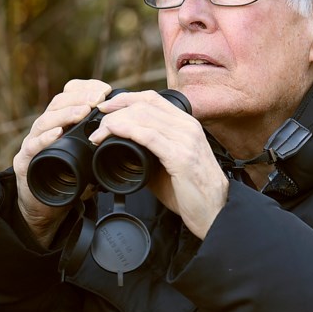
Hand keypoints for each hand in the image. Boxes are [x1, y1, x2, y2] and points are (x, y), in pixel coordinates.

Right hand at [13, 79, 112, 246]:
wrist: (43, 208)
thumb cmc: (66, 181)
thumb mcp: (89, 160)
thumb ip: (102, 146)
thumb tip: (127, 137)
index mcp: (59, 124)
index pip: (70, 96)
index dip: (86, 89)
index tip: (105, 90)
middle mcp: (44, 130)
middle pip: (58, 104)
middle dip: (79, 98)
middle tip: (98, 98)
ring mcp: (32, 144)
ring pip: (44, 121)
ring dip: (65, 114)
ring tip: (82, 112)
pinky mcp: (24, 162)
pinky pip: (33, 147)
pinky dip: (45, 139)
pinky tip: (57, 133)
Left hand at [89, 90, 227, 238]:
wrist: (215, 213)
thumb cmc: (192, 192)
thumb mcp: (168, 165)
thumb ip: (148, 153)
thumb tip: (121, 152)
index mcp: (186, 124)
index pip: (152, 98)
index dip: (125, 98)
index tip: (105, 107)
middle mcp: (188, 127)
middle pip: (144, 104)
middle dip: (115, 110)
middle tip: (97, 125)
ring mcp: (186, 139)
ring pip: (143, 116)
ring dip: (115, 122)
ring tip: (99, 134)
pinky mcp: (181, 156)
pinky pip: (148, 136)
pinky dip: (125, 131)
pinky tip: (111, 134)